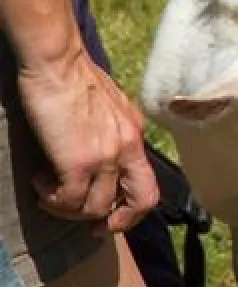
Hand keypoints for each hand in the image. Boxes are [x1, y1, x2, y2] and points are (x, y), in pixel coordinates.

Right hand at [19, 49, 158, 232]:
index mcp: (135, 134)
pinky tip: (39, 182)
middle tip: (93, 226)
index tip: (110, 215)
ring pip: (97, 207)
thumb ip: (111, 131)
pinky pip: (69, 200)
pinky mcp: (79, 160)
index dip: (133, 208)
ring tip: (48, 191)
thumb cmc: (74, 76)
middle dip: (119, 222)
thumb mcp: (108, 106)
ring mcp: (106, 155)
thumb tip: (101, 150)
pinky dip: (51, 199)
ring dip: (69, 209)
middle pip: (143, 202)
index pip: (149, 183)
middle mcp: (128, 147)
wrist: (58, 61)